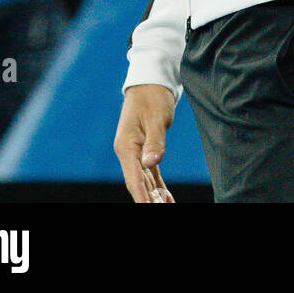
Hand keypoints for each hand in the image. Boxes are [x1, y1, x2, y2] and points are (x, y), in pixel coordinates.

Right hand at [114, 83, 176, 203]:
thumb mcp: (156, 117)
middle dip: (149, 201)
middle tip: (163, 210)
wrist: (150, 82)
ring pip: (145, 181)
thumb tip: (150, 164)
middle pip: (138, 184)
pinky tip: (166, 199)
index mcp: (126, 146)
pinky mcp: (144, 151)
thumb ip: (154, 142)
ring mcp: (135, 153)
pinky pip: (151, 174)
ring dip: (154, 197)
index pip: (134, 178)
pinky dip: (157, 186)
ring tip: (167, 207)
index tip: (148, 208)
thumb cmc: (153, 97)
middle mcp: (128, 153)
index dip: (142, 197)